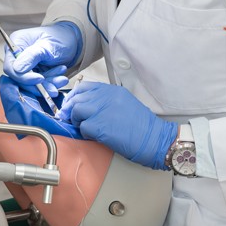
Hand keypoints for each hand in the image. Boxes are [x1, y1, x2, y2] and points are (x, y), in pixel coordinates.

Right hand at [2, 22, 81, 93]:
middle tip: (53, 87)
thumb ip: (31, 56)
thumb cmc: (60, 37)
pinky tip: (61, 77)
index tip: (40, 79)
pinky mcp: (35, 73)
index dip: (23, 77)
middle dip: (39, 84)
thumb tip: (16, 69)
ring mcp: (27, 65)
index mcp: (16, 43)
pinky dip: (51, 82)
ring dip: (48, 84)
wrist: (73, 40)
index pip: (11, 66)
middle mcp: (18, 55)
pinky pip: (41, 83)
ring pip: (32, 83)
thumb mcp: (47, 45)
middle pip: (21, 77)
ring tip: (62, 79)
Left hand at [57, 81, 176, 169]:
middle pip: (77, 98)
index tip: (71, 105)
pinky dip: (84, 133)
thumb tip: (88, 107)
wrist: (154, 139)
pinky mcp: (100, 126)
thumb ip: (106, 101)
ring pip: (76, 110)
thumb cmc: (142, 126)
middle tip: (71, 118)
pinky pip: (82, 127)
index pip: (84, 87)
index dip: (74, 96)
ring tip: (84, 128)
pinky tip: (92, 136)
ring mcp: (102, 110)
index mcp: (112, 91)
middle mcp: (106, 97)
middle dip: (70, 109)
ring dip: (76, 120)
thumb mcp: (125, 103)